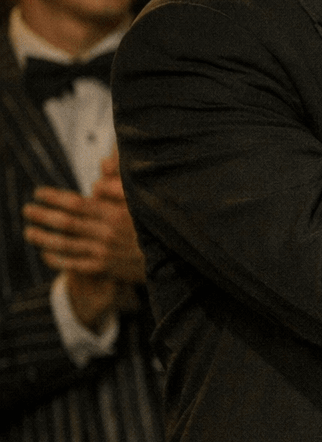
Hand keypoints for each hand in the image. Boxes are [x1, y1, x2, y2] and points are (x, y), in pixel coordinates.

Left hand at [24, 171, 146, 286]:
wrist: (174, 258)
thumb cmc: (157, 223)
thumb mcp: (143, 200)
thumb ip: (119, 184)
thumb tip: (99, 173)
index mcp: (116, 213)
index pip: (76, 203)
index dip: (54, 197)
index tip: (39, 193)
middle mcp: (108, 233)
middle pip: (66, 223)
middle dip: (43, 216)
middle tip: (27, 210)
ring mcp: (105, 252)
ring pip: (66, 245)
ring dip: (43, 238)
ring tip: (28, 232)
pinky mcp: (106, 268)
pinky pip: (74, 265)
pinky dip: (57, 260)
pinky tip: (46, 254)